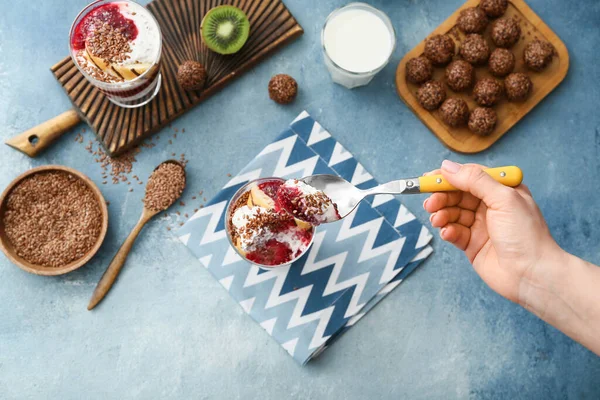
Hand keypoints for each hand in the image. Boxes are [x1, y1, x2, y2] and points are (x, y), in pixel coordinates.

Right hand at [423, 160, 562, 303]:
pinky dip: (447, 231)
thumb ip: (475, 180)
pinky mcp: (473, 244)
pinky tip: (448, 233)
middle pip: (457, 194)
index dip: (448, 176)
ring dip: (442, 214)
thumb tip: (448, 167)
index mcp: (502, 190)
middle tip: (430, 203)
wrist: (532, 275)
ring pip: (452, 213)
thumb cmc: (526, 235)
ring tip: (437, 220)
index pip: (470, 176)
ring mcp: (481, 226)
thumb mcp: (503, 199)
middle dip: (441, 197)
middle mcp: (491, 206)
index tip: (429, 178)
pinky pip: (454, 232)